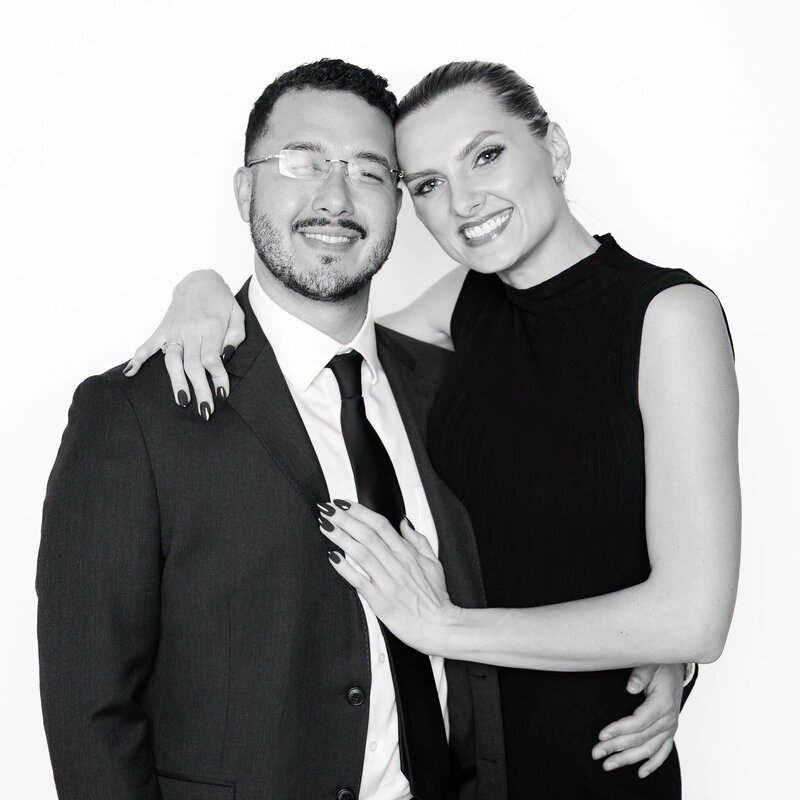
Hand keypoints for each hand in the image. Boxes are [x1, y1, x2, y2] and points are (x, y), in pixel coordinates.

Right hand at [123, 270, 243, 417]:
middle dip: (199, 389)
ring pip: (172, 360)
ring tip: (182, 401)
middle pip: (193, 365)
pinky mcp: (163, 329)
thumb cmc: (221, 302)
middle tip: (205, 411)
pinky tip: (129, 373)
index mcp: (211, 327)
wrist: (199, 281)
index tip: (222, 394)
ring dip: (176, 382)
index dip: (217, 378)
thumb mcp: (237, 315)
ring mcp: (173, 330)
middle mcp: (190, 330)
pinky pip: (147, 345)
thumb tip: (225, 355)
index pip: (212, 359)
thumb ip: (235, 336)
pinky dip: (137, 358)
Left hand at [318, 501, 458, 654]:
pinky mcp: (380, 601)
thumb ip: (417, 540)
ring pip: (361, 553)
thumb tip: (404, 522)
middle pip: (367, 534)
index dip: (360, 512)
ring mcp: (387, 582)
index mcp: (407, 553)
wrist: (440, 626)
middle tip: (327, 509)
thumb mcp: (433, 562)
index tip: (344, 504)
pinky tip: (332, 557)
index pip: (380, 524)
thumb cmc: (435, 597)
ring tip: (325, 526)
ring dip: (341, 537)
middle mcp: (396, 564)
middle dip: (344, 519)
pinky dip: (345, 568)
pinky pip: (359, 581)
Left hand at [592, 663, 683, 778]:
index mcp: (662, 703)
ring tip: (608, 765)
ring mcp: (670, 727)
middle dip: (616, 747)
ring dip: (628, 759)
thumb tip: (630, 688)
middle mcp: (668, 719)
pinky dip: (653, 764)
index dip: (620, 729)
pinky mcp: (670, 731)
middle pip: (640, 738)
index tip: (601, 735)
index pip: (639, 722)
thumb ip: (640, 674)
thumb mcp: (651, 663)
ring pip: (649, 749)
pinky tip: (640, 773)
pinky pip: (663, 751)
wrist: (676, 666)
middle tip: (596, 753)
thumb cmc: (660, 664)